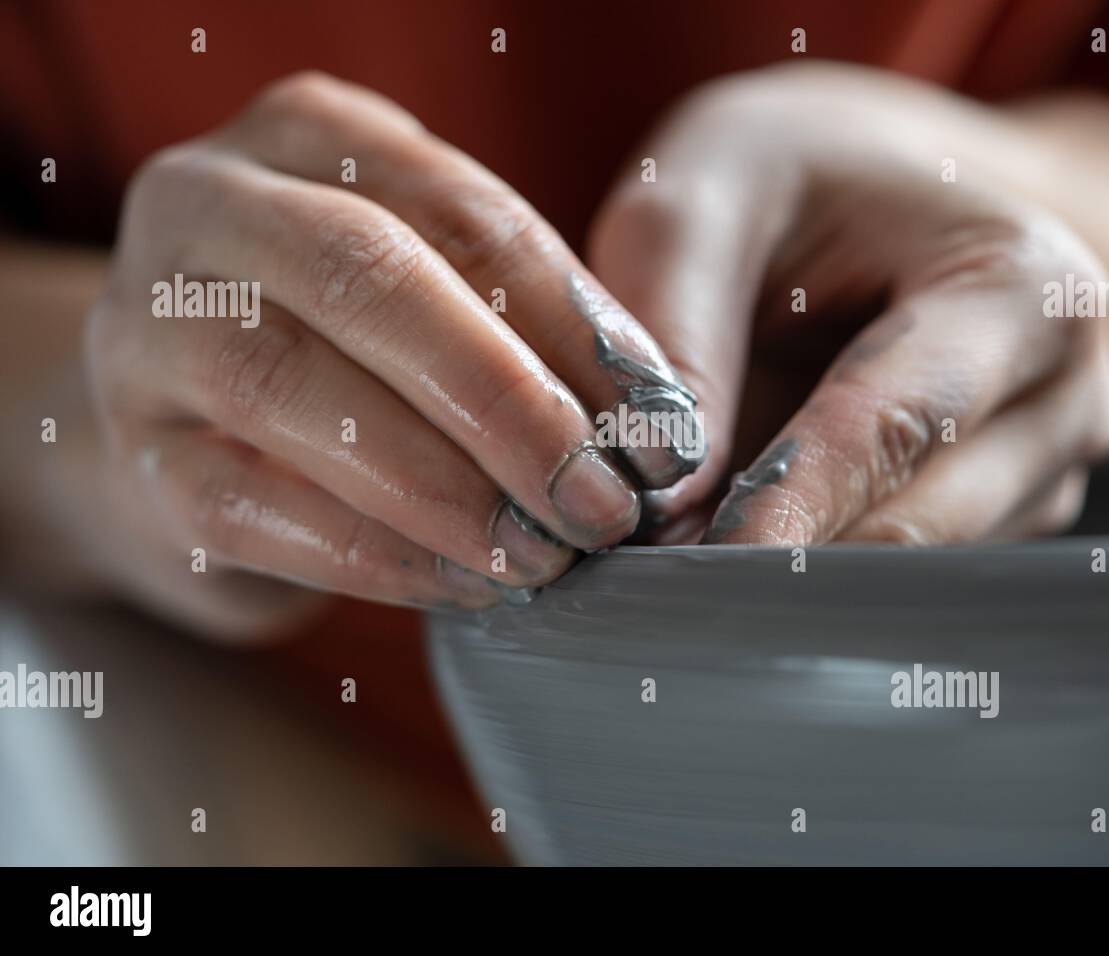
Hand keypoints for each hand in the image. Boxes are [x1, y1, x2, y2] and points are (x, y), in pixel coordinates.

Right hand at [80, 72, 701, 634]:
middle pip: (370, 280)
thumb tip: (658, 431)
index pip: (467, 215)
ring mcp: (147, 327)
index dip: (577, 326)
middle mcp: (207, 203)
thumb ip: (530, 331)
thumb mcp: (441, 294)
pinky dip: (377, 556)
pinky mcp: (135, 458)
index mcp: (312, 135)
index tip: (662, 425)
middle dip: (508, 403)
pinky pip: (255, 507)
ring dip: (445, 491)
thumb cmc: (352, 347)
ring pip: (294, 392)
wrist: (189, 419)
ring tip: (544, 555)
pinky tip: (467, 585)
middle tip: (603, 502)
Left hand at [589, 62, 1108, 545]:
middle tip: (660, 575)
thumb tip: (664, 490)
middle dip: (782, 557)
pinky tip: (754, 525)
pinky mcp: (1011, 514)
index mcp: (1024, 287)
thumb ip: (674, 332)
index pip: (892, 424)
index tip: (699, 567)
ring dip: (794, 568)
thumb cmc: (788, 182)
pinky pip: (906, 570)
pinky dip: (819, 562)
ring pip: (907, 566)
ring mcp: (1047, 467)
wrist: (880, 191)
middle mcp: (1067, 392)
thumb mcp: (699, 202)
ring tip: (691, 531)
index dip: (787, 504)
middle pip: (914, 523)